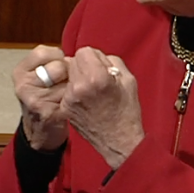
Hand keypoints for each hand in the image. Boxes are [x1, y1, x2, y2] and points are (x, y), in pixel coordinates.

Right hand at [13, 45, 69, 150]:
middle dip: (67, 73)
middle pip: (58, 67)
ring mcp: (34, 100)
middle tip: (64, 83)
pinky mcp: (48, 114)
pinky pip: (71, 100)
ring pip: (67, 84)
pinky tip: (68, 105)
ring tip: (66, 95)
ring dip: (73, 89)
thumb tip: (78, 52)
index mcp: (20, 71)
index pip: (43, 52)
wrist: (41, 128)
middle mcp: (23, 85)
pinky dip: (75, 102)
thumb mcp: (39, 73)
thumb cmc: (45, 95)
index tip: (59, 66)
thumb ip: (51, 60)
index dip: (58, 58)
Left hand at [60, 47, 144, 168]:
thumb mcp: (129, 80)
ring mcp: (69, 99)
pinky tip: (87, 101)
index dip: (95, 57)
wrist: (119, 141)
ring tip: (92, 91)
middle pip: (73, 60)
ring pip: (68, 74)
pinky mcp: (64, 108)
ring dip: (78, 78)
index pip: (84, 51)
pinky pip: (67, 89)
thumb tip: (97, 57)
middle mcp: (78, 87)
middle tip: (97, 78)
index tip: (103, 68)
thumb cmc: (127, 111)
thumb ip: (111, 61)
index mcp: (96, 77)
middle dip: (85, 65)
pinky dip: (75, 91)